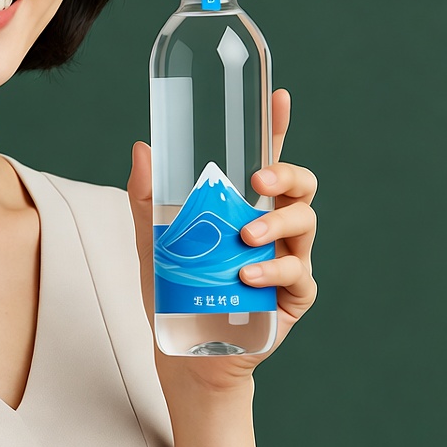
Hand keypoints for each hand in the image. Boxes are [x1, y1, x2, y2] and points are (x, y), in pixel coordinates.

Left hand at [128, 88, 317, 394]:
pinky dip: (273, 272)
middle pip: (300, 185)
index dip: (274, 128)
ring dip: (276, 225)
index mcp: (243, 204)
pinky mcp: (293, 294)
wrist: (186, 349)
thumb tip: (142, 148)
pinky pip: (297, 274)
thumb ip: (147, 197)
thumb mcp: (154, 238)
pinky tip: (247, 277)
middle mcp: (271, 226)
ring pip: (304, 224)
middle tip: (258, 180)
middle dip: (286, 174)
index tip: (277, 97)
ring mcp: (287, 259)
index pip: (264, 159)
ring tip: (245, 237)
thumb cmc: (175, 288)